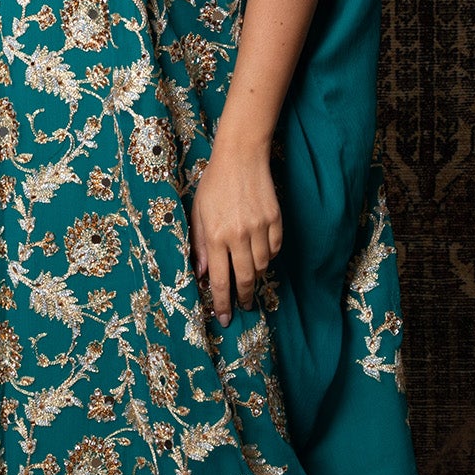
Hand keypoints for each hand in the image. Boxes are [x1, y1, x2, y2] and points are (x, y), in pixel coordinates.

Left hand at [190, 140, 282, 325]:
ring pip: (262, 265)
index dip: (222, 303)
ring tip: (248, 276)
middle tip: (242, 306)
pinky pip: (274, 249)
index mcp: (216, 236)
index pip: (220, 279)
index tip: (225, 317)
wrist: (241, 157)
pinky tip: (259, 254)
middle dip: (243, 297)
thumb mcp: (198, 214)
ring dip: (255, 275)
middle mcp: (239, 235)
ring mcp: (260, 228)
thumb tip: (201, 274)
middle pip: (245, 278)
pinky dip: (267, 256)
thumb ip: (198, 245)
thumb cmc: (214, 184)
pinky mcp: (275, 219)